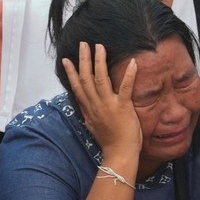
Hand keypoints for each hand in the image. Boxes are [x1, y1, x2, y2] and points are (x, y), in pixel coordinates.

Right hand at [63, 42, 141, 158]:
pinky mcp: (123, 108)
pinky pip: (125, 87)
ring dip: (99, 61)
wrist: (119, 154)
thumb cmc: (110, 142)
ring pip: (100, 79)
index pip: (77, 87)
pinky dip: (129, 74)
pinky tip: (133, 62)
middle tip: (83, 44)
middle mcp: (96, 105)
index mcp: (89, 109)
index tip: (66, 60)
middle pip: (86, 78)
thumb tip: (83, 106)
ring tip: (99, 47)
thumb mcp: (93, 127)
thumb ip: (88, 114)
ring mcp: (108, 106)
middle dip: (83, 60)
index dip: (71, 72)